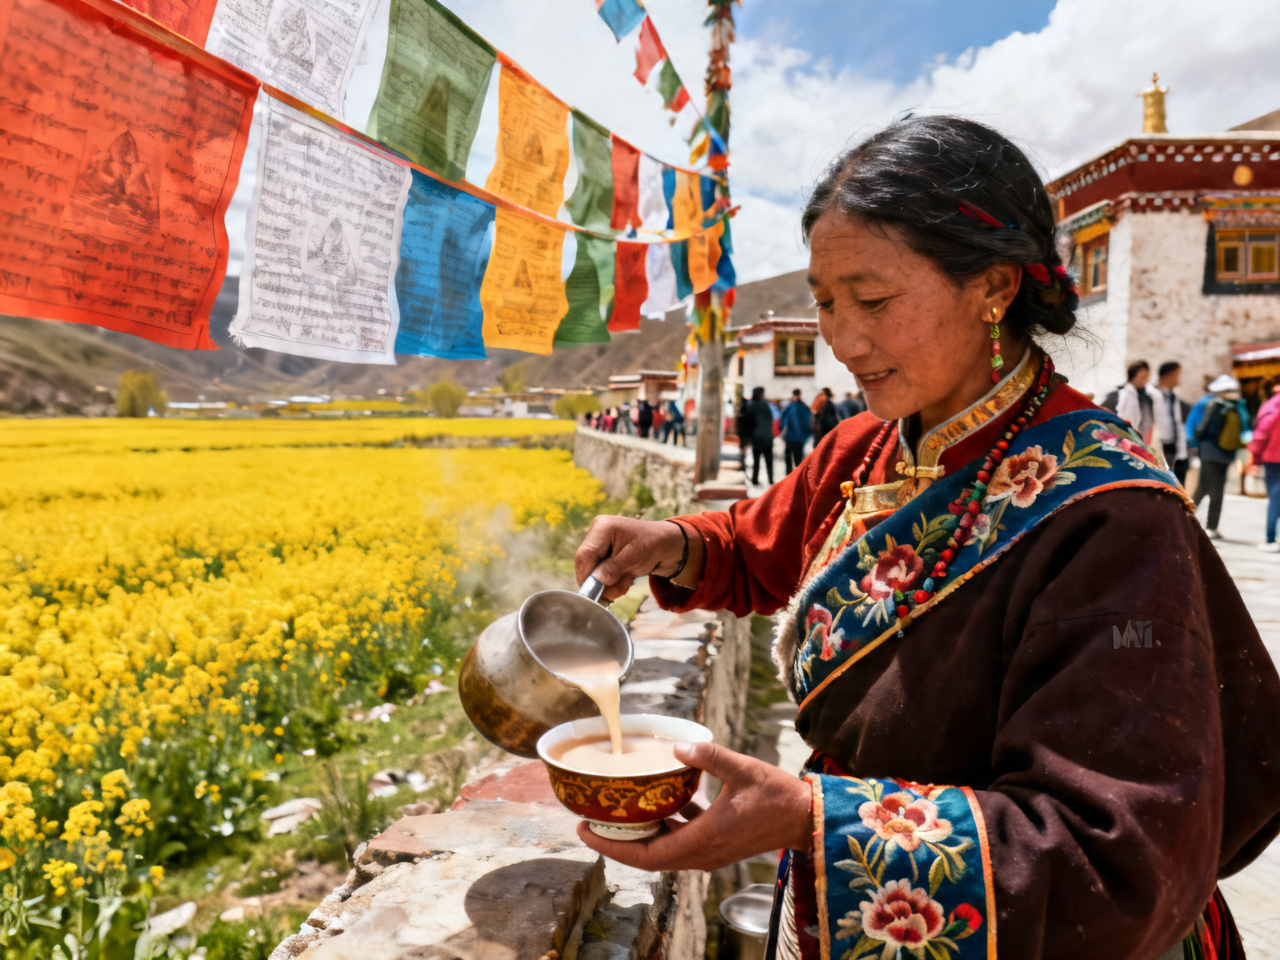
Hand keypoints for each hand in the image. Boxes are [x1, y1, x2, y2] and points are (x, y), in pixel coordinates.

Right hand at [575, 516, 704, 601]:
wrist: (664, 545)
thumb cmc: (652, 545)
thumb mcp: (635, 558)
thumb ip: (613, 569)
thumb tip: (595, 581)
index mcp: (602, 527)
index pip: (585, 555)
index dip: (587, 576)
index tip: (596, 593)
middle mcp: (595, 534)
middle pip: (585, 565)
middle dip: (602, 581)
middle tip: (622, 585)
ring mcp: (597, 545)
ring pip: (591, 573)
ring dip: (609, 583)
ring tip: (628, 578)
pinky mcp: (601, 555)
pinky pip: (598, 575)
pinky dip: (611, 581)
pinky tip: (625, 576)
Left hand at [575, 741, 813, 870]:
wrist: (806, 818)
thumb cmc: (776, 796)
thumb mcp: (741, 769)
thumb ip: (708, 757)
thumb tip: (677, 747)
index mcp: (703, 841)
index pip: (646, 857)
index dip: (612, 848)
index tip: (586, 831)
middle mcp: (702, 853)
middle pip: (648, 857)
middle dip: (617, 842)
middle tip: (590, 820)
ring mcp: (709, 851)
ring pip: (663, 849)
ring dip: (640, 835)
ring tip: (618, 812)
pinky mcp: (717, 844)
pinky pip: (681, 839)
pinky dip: (665, 825)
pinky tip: (661, 801)